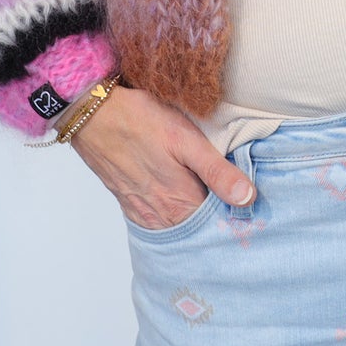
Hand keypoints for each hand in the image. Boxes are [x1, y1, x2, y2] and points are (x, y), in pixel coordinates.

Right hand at [69, 84, 255, 229]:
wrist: (94, 115)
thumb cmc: (141, 120)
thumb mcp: (186, 139)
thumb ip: (217, 171)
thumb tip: (248, 198)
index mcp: (180, 202)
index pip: (218, 226)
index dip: (237, 218)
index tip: (251, 208)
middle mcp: (162, 217)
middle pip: (199, 231)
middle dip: (219, 221)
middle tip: (236, 202)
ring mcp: (144, 213)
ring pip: (180, 229)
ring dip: (197, 220)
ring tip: (213, 201)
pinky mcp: (131, 205)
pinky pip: (160, 223)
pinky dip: (175, 218)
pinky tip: (184, 201)